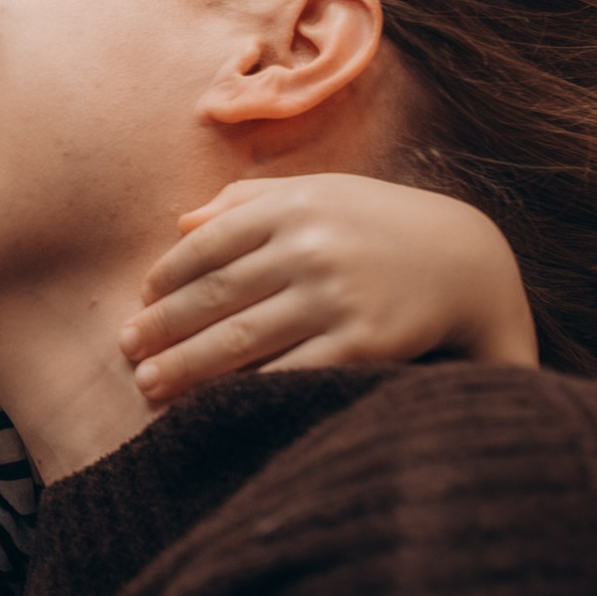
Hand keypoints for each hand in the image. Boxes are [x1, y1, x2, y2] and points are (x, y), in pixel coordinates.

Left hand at [118, 174, 539, 401]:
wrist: (470, 261)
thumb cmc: (379, 225)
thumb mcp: (320, 192)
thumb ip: (248, 201)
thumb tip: (180, 224)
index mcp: (294, 204)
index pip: (207, 245)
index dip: (167, 278)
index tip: (141, 303)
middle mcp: (311, 247)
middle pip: (216, 296)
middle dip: (163, 328)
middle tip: (127, 352)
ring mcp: (337, 296)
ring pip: (242, 338)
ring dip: (187, 366)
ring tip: (150, 386)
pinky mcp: (364, 342)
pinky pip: (290, 371)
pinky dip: (246, 389)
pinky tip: (214, 402)